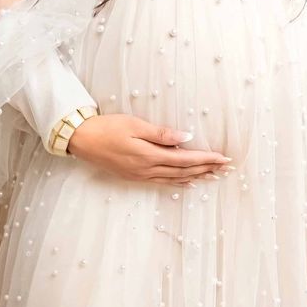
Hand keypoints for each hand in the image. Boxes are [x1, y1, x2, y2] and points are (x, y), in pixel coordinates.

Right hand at [66, 114, 229, 184]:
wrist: (82, 140)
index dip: (206, 159)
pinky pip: (163, 182)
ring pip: (175, 179)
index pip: (185, 159)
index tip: (223, 158)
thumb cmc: (107, 128)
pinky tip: (187, 182)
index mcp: (149, 156)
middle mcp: (147, 169)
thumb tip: (186, 138)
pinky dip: (179, 182)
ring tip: (212, 176)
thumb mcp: (135, 125)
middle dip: (206, 169)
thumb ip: (162, 134)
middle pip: (184, 172)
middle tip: (225, 168)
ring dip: (195, 177)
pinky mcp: (134, 176)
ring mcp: (140, 175)